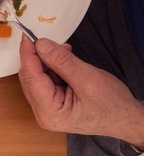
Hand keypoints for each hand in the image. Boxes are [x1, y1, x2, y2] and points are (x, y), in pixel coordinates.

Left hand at [18, 37, 143, 146]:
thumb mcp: (88, 79)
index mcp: (50, 113)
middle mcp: (44, 114)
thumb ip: (62, 61)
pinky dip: (53, 67)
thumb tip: (41, 45)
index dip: (28, 55)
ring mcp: (47, 109)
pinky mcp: (53, 103)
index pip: (31, 78)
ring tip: (65, 52)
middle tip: (49, 40)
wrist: (126, 119)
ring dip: (48, 61)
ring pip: (38, 77)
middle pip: (31, 78)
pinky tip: (64, 60)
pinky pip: (46, 80)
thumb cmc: (113, 106)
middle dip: (39, 57)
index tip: (28, 36)